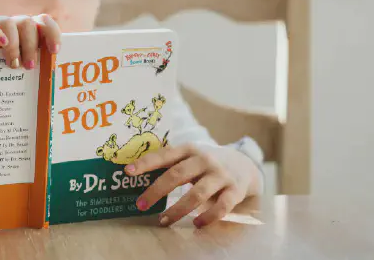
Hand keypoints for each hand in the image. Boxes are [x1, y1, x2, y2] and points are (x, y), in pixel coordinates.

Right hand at [0, 14, 60, 69]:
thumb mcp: (14, 73)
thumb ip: (29, 74)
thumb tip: (47, 97)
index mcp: (26, 33)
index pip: (44, 22)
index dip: (52, 33)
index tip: (55, 51)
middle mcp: (13, 26)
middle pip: (29, 23)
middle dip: (32, 46)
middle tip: (29, 67)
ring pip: (10, 22)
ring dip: (15, 44)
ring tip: (12, 64)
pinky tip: (1, 43)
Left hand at [127, 143, 261, 227]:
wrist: (245, 164)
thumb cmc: (207, 163)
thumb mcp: (191, 157)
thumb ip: (171, 165)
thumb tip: (138, 178)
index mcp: (190, 149)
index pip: (165, 155)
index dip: (146, 162)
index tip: (128, 171)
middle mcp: (205, 160)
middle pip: (177, 174)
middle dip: (156, 191)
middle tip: (140, 204)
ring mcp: (221, 175)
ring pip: (197, 194)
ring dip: (178, 210)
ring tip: (163, 221)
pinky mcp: (235, 190)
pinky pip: (221, 207)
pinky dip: (207, 218)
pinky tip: (197, 225)